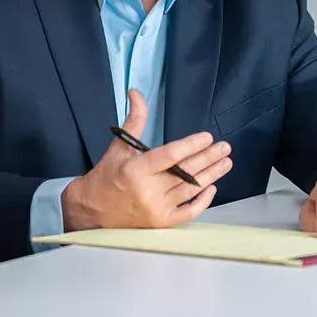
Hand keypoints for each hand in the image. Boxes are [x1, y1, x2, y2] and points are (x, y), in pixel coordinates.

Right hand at [61, 89, 232, 231]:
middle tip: (225, 147)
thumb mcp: (119, 146)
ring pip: (190, 189)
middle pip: (186, 172)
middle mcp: (147, 190)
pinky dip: (202, 201)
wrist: (91, 210)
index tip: (207, 137)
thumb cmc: (106, 175)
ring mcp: (156, 209)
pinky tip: (212, 187)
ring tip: (225, 162)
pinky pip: (188, 212)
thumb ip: (134, 120)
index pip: (170, 155)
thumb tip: (136, 93)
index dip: (191, 145)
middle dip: (208, 158)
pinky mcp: (161, 223)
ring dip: (211, 175)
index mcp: (135, 169)